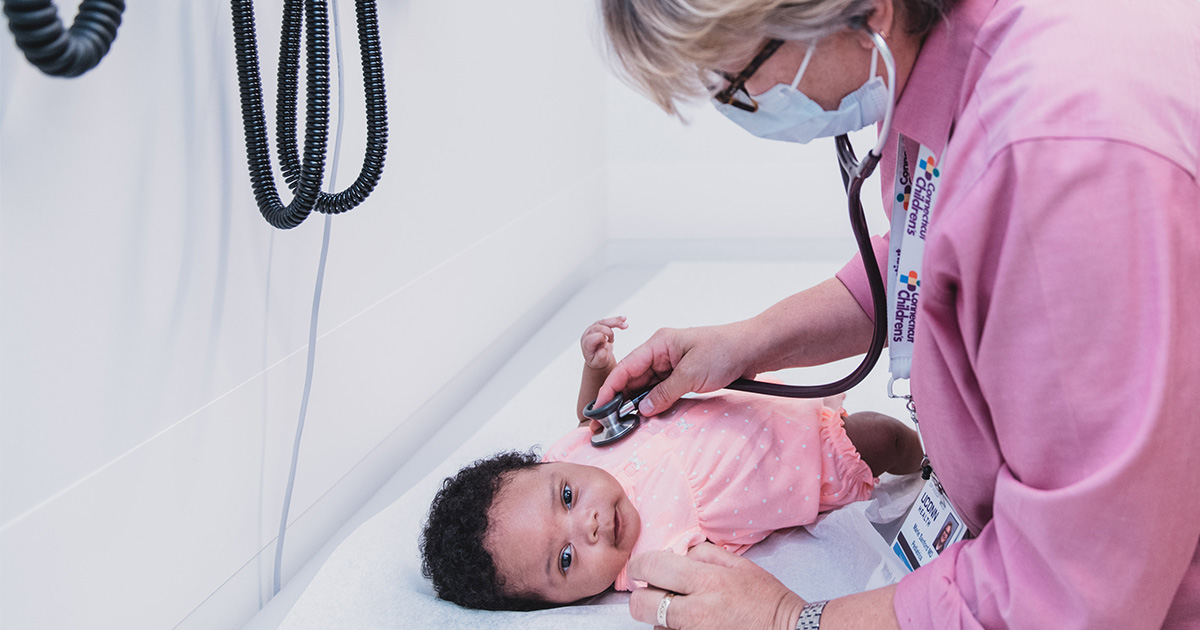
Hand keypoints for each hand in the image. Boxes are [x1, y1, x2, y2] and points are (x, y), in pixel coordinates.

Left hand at [580, 316, 627, 369]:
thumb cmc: (597, 360)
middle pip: (598, 327)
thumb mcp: (598, 363)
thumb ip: (600, 357)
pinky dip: (616, 319)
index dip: (602, 339)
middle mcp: (588, 334)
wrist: (598, 357)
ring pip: (604, 321)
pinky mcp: (598, 325)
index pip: (594, 337)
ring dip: (615, 322)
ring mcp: (593, 329)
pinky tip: (624, 319)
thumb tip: (604, 347)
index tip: (608, 344)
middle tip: (613, 340)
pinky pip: (607, 320)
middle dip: (609, 332)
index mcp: (586, 344)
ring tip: (625, 325)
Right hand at [596, 322, 757, 416]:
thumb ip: (665, 392)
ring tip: (625, 423)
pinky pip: (661, 390)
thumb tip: (643, 409)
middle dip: (620, 399)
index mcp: (659, 344)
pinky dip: (654, 403)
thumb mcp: (692, 374)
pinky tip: (648, 416)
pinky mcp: (683, 375)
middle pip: (633, 378)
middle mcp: (661, 353)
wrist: (755, 349)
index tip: (598, 408)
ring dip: (638, 403)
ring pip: (646, 386)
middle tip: (608, 423)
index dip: (609, 388)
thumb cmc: (726, 350)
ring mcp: (672, 364)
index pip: (626, 367)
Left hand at [627, 543, 805, 629]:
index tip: (641, 568)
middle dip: (642, 597)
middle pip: (642, 604)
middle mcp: (698, 611)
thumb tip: (678, 554)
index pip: (653, 567)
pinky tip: (692, 626)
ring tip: (684, 613)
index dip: (639, 566)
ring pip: (655, 627)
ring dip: (661, 618)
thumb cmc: (767, 600)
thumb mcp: (742, 566)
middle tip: (653, 592)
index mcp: (709, 581)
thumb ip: (706, 555)